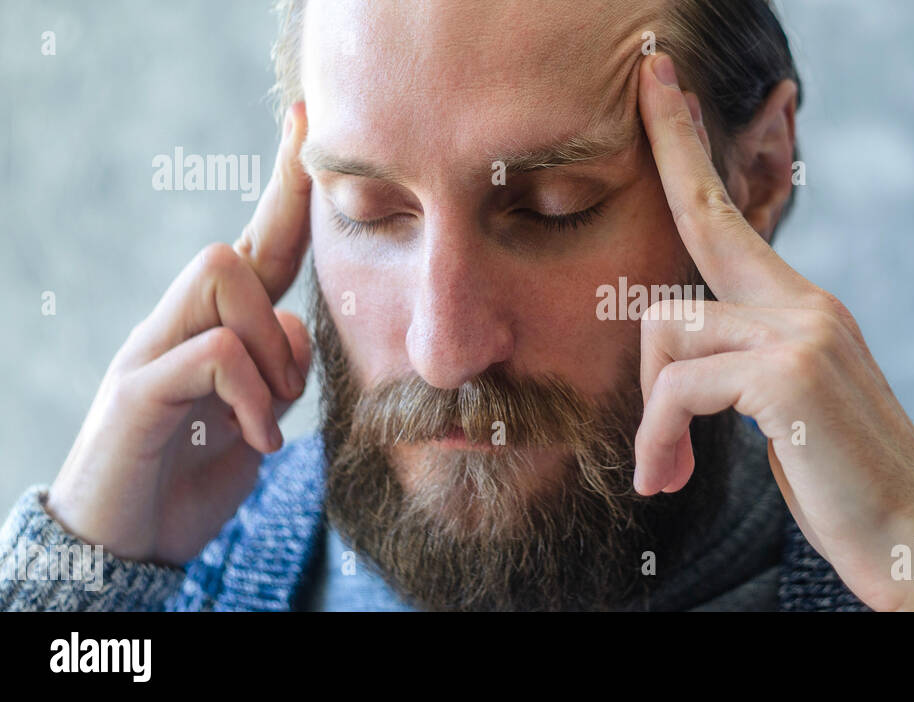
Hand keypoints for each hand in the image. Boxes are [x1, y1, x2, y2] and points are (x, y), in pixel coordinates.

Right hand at [45, 102, 313, 566]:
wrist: (132, 542)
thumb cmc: (193, 475)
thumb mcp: (257, 416)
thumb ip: (280, 366)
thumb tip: (295, 325)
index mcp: (213, 329)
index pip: (256, 245)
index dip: (285, 190)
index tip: (310, 121)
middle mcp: (175, 326)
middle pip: (232, 251)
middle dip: (279, 317)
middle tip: (284, 392)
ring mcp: (149, 353)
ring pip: (220, 278)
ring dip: (270, 355)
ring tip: (266, 420)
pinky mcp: (136, 391)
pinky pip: (212, 352)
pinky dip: (254, 400)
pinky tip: (256, 442)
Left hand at [634, 55, 913, 611]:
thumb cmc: (849, 486)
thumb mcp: (791, 410)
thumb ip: (745, 364)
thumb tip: (681, 357)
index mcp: (804, 308)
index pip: (728, 213)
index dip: (684, 146)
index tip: (657, 80)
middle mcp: (805, 304)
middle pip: (683, 258)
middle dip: (650, 299)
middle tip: (658, 364)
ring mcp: (801, 333)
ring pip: (666, 332)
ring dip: (652, 418)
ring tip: (670, 475)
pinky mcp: (789, 375)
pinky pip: (676, 386)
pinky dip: (659, 439)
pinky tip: (671, 481)